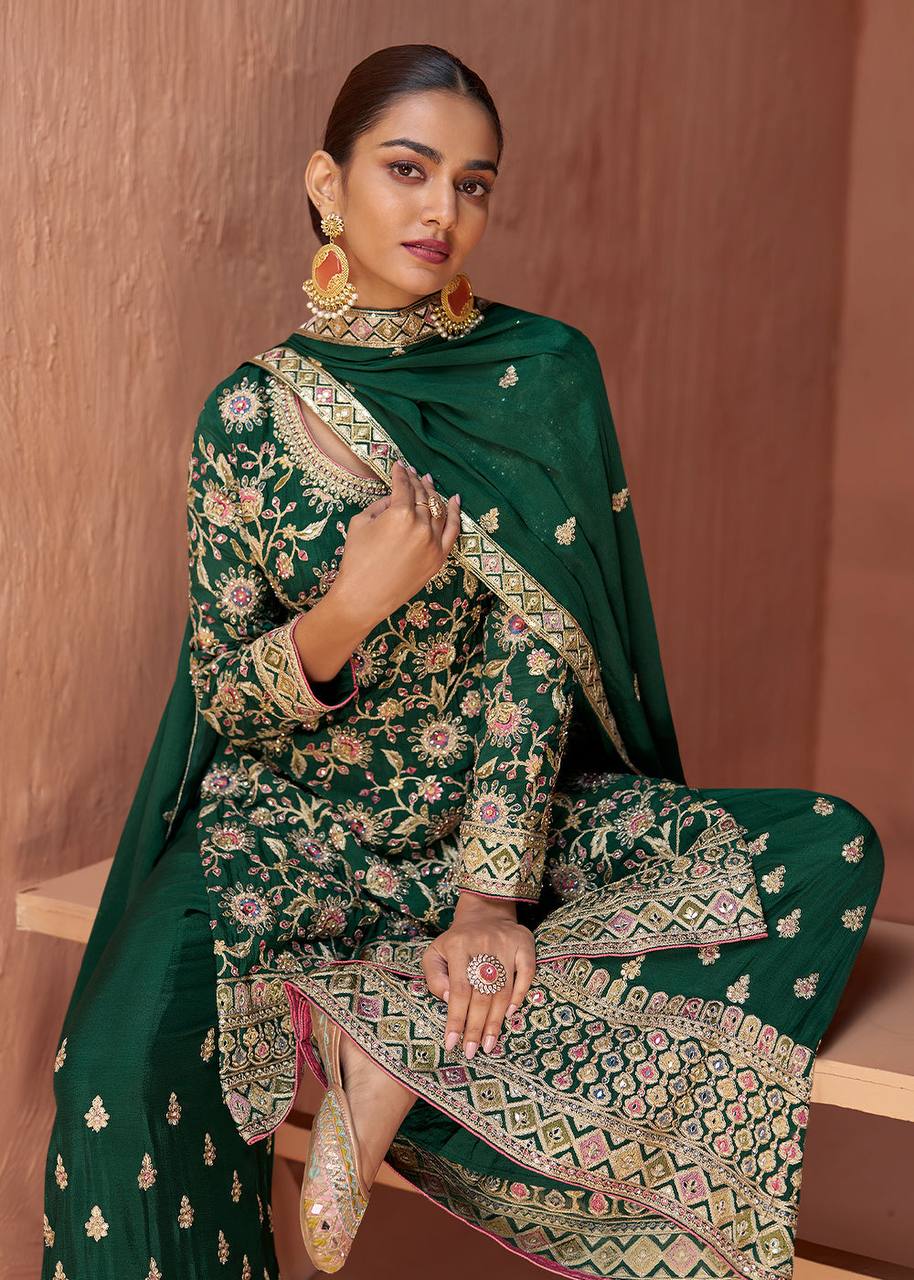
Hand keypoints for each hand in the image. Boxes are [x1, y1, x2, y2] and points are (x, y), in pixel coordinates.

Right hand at [330, 460, 461, 628]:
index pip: (404, 486)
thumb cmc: (357, 559)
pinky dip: (455, 514)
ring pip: (439, 510)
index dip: (401, 474)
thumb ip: (381, 505)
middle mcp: (421, 526)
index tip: (399, 466)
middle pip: (423, 496)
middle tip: (413, 473)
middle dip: (417, 481)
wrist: (365, 596)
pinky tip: (455, 500)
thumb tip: (395, 497)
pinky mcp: (439, 557)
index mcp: (399, 514)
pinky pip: (453, 531)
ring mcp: (433, 542)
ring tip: (429, 481)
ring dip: (434, 493)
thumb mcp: (360, 523)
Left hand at [421, 894, 536, 1058]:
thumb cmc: (457, 941)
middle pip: (481, 993)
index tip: (452, 1043)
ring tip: (488, 1043)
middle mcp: (483, 944)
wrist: (485, 912)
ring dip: (496, 1020)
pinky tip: (509, 1015)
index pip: (458, 990)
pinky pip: (527, 973)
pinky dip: (519, 995)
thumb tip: (450, 999)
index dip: (456, 1019)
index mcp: (457, 946)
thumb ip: (435, 977)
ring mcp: (507, 943)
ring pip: (503, 989)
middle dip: (476, 1026)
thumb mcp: (435, 953)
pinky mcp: (525, 943)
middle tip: (472, 1051)